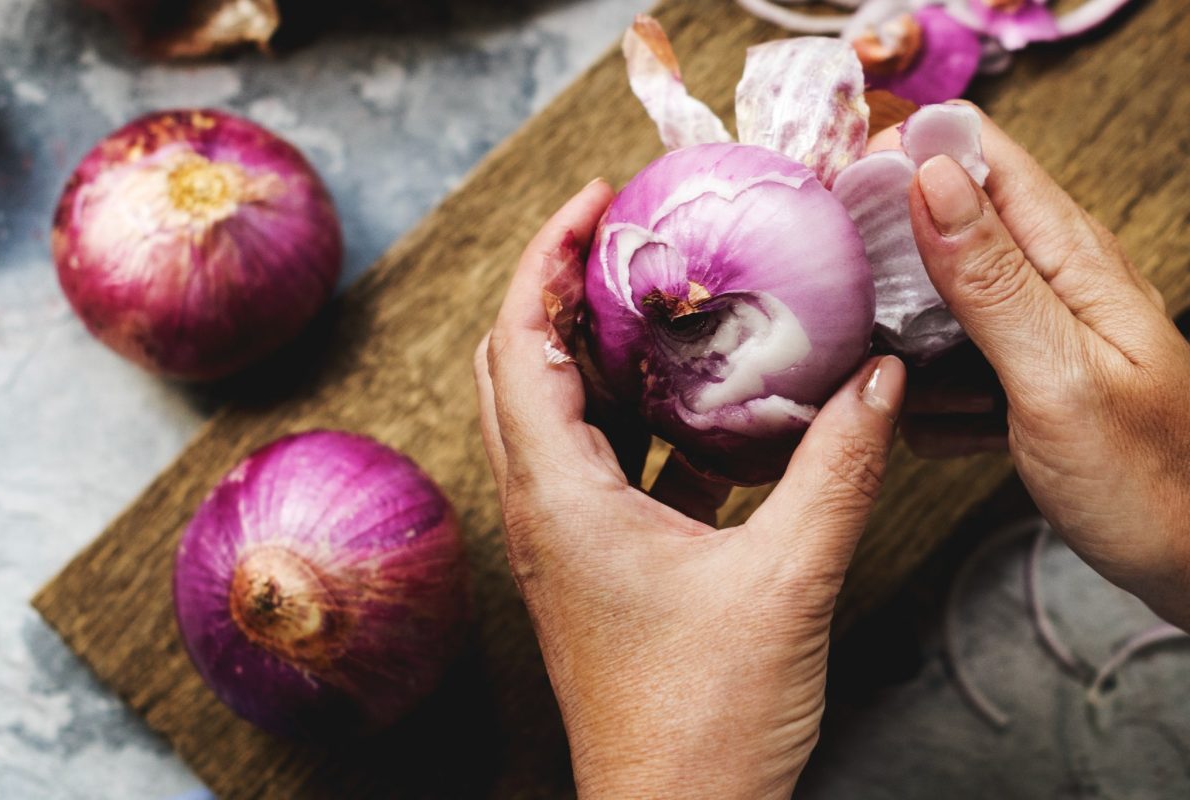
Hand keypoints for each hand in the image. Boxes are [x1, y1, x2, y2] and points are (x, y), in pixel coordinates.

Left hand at [474, 180, 906, 797]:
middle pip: (517, 366)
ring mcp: (564, 540)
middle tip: (624, 238)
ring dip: (593, 352)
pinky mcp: (596, 566)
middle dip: (557, 290)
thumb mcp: (788, 580)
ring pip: (553, 414)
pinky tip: (701, 408)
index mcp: (560, 497)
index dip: (545, 256)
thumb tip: (877, 379)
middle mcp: (543, 509)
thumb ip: (836, 471)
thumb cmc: (706, 718)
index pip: (519, 342)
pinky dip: (633, 417)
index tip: (596, 200)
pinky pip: (597, 465)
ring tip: (661, 301)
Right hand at [904, 104, 1189, 627]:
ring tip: (939, 396)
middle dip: (894, 265)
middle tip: (877, 323)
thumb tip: (930, 177)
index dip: (905, 156)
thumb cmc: (1148, 479)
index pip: (977, 152)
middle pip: (942, 222)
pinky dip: (935, 396)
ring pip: (931, 301)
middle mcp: (1048, 278)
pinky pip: (942, 362)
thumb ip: (990, 279)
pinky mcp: (1015, 375)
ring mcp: (1030, 328)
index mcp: (1067, 255)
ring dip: (913, 347)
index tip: (843, 199)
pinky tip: (964, 430)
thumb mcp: (1057, 375)